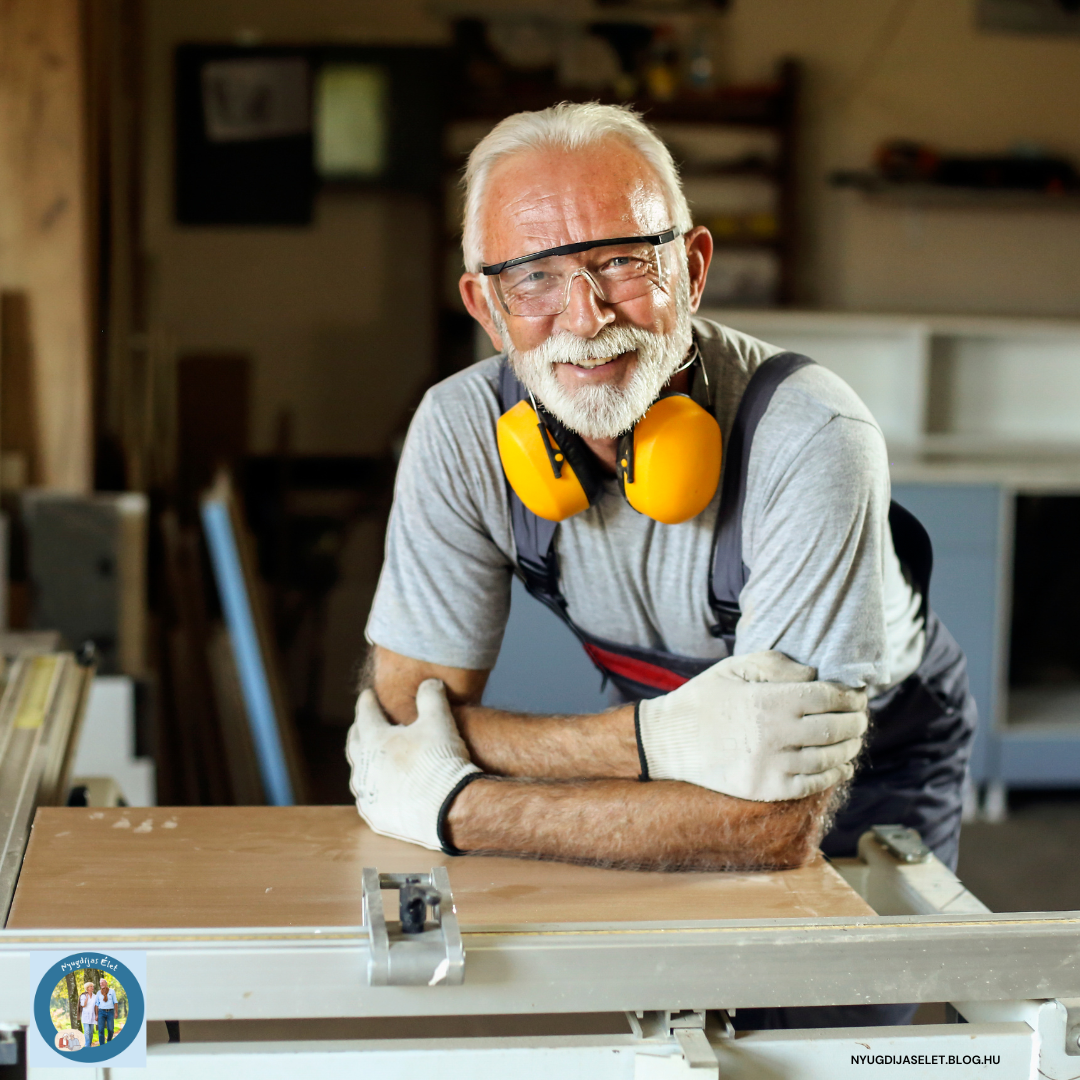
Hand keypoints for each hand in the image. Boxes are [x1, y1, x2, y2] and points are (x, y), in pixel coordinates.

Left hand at [347, 678, 480, 850]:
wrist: (448, 808)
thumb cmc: (441, 762)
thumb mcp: (439, 721)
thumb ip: (431, 697)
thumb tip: (430, 682)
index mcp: (374, 741)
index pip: (365, 714)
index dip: (367, 702)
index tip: (368, 695)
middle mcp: (364, 767)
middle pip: (356, 743)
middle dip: (360, 729)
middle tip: (364, 722)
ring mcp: (369, 794)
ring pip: (359, 772)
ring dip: (364, 760)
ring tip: (371, 756)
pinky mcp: (377, 815)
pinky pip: (368, 797)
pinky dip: (372, 787)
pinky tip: (379, 787)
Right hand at [637, 650, 867, 800]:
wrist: (668, 741)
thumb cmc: (704, 698)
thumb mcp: (734, 668)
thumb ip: (777, 664)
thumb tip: (815, 674)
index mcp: (769, 700)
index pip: (829, 698)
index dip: (850, 697)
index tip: (857, 696)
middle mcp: (775, 734)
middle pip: (836, 729)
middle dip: (856, 722)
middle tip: (861, 718)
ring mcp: (771, 765)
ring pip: (829, 758)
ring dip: (849, 748)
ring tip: (852, 740)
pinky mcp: (765, 788)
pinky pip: (813, 784)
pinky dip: (834, 774)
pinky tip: (840, 766)